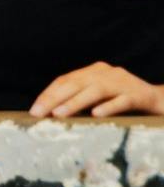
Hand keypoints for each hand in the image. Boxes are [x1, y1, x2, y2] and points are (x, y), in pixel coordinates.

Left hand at [29, 62, 163, 117]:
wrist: (160, 100)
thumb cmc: (124, 101)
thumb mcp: (99, 98)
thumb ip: (79, 100)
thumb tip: (50, 114)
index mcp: (95, 71)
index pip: (66, 80)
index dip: (48, 94)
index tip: (34, 110)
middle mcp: (107, 73)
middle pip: (76, 83)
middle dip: (54, 98)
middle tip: (39, 113)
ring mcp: (124, 82)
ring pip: (96, 90)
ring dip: (75, 102)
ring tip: (59, 114)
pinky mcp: (139, 95)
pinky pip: (122, 100)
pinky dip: (108, 106)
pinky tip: (96, 114)